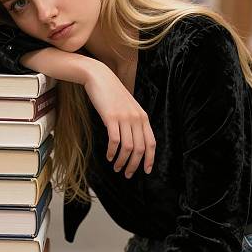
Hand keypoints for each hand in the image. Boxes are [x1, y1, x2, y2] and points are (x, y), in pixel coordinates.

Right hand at [83, 60, 154, 177]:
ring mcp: (124, 117)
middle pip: (140, 149)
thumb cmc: (112, 93)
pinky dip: (112, 152)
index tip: (146, 171)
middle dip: (134, 165)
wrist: (99, 77)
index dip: (150, 159)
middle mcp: (137, 118)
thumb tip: (134, 140)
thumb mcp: (128, 106)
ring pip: (128, 147)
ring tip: (116, 168)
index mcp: (143, 117)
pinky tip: (109, 156)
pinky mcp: (111, 117)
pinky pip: (115, 140)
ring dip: (122, 161)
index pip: (151, 143)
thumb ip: (133, 121)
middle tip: (127, 174)